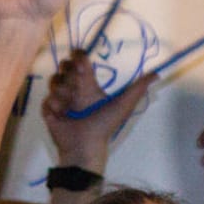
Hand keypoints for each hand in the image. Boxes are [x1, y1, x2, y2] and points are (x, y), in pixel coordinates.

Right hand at [40, 51, 154, 171]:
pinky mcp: (48, 108)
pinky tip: (63, 116)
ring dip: (63, 94)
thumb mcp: (123, 105)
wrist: (85, 146)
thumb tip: (157, 74)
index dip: (78, 57)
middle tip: (78, 90)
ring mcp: (60, 98)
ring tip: (71, 109)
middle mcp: (74, 88)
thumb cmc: (104, 126)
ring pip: (54, 81)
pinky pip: (47, 98)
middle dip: (69, 76)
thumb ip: (138, 88)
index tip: (80, 65)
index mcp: (88, 84)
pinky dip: (55, 107)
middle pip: (63, 67)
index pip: (79, 59)